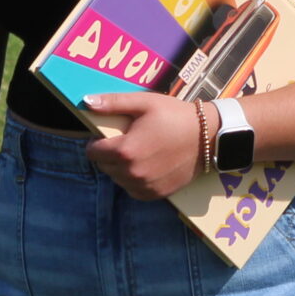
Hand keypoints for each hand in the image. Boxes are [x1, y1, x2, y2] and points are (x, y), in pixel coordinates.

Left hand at [81, 92, 205, 200]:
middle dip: (109, 154)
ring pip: (118, 179)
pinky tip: (146, 166)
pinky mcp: (156, 194)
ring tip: (138, 153)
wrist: (208, 137)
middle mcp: (132, 173)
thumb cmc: (175, 116)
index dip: (96, 142)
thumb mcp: (144, 103)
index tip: (108, 136)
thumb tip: (87, 101)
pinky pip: (133, 190)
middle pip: (104, 167)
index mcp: (125, 150)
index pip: (92, 152)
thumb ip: (113, 103)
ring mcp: (144, 186)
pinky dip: (134, 180)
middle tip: (126, 141)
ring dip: (121, 168)